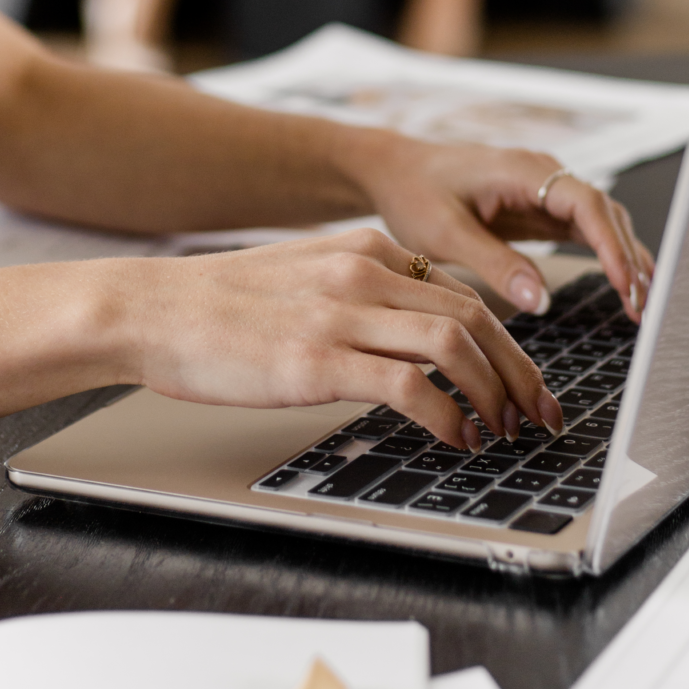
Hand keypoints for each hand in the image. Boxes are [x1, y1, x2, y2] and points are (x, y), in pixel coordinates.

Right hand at [122, 229, 563, 449]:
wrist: (150, 311)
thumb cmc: (216, 307)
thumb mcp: (302, 276)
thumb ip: (355, 292)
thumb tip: (401, 334)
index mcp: (363, 250)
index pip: (461, 291)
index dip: (504, 341)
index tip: (522, 380)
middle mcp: (363, 272)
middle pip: (475, 315)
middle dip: (520, 371)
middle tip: (539, 414)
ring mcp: (342, 314)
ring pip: (455, 342)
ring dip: (494, 392)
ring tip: (503, 430)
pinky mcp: (318, 360)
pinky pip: (408, 385)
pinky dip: (446, 415)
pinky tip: (455, 438)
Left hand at [353, 137, 653, 322]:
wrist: (395, 171)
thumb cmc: (414, 193)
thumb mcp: (446, 233)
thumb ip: (494, 264)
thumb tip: (541, 300)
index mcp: (521, 170)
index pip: (586, 203)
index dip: (612, 245)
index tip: (627, 284)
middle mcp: (542, 174)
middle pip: (605, 212)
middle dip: (629, 259)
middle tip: (643, 307)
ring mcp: (545, 189)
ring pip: (603, 221)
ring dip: (626, 259)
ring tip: (642, 304)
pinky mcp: (541, 207)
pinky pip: (586, 230)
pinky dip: (608, 256)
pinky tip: (625, 286)